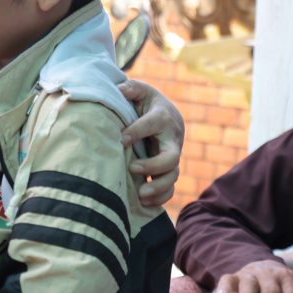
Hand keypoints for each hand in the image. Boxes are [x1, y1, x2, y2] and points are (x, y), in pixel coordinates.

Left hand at [119, 80, 184, 205]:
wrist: (162, 112)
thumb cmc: (145, 101)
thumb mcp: (139, 90)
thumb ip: (130, 88)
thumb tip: (119, 89)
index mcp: (163, 117)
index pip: (152, 124)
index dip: (136, 132)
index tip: (120, 139)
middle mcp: (172, 138)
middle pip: (172, 157)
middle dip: (154, 166)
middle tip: (133, 168)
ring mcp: (173, 155)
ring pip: (173, 176)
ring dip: (158, 187)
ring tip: (140, 194)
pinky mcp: (169, 169)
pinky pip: (171, 187)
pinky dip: (161, 197)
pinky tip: (144, 203)